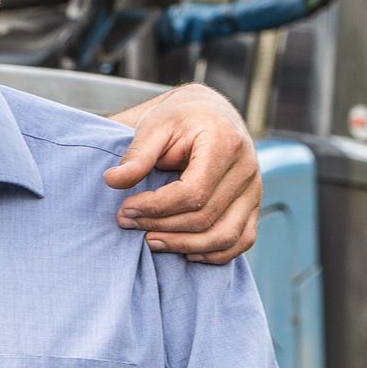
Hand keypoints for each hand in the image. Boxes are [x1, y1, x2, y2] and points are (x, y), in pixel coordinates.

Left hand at [104, 83, 259, 263]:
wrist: (210, 114)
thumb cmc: (180, 119)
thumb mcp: (155, 126)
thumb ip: (137, 155)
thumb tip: (112, 181)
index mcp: (224, 143)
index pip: (193, 193)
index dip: (155, 207)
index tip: (125, 208)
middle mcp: (246, 168)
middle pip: (205, 217)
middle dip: (161, 227)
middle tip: (127, 223)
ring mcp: (254, 189)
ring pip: (225, 236)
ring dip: (184, 245)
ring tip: (150, 241)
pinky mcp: (253, 205)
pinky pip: (242, 241)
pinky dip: (214, 253)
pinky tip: (184, 251)